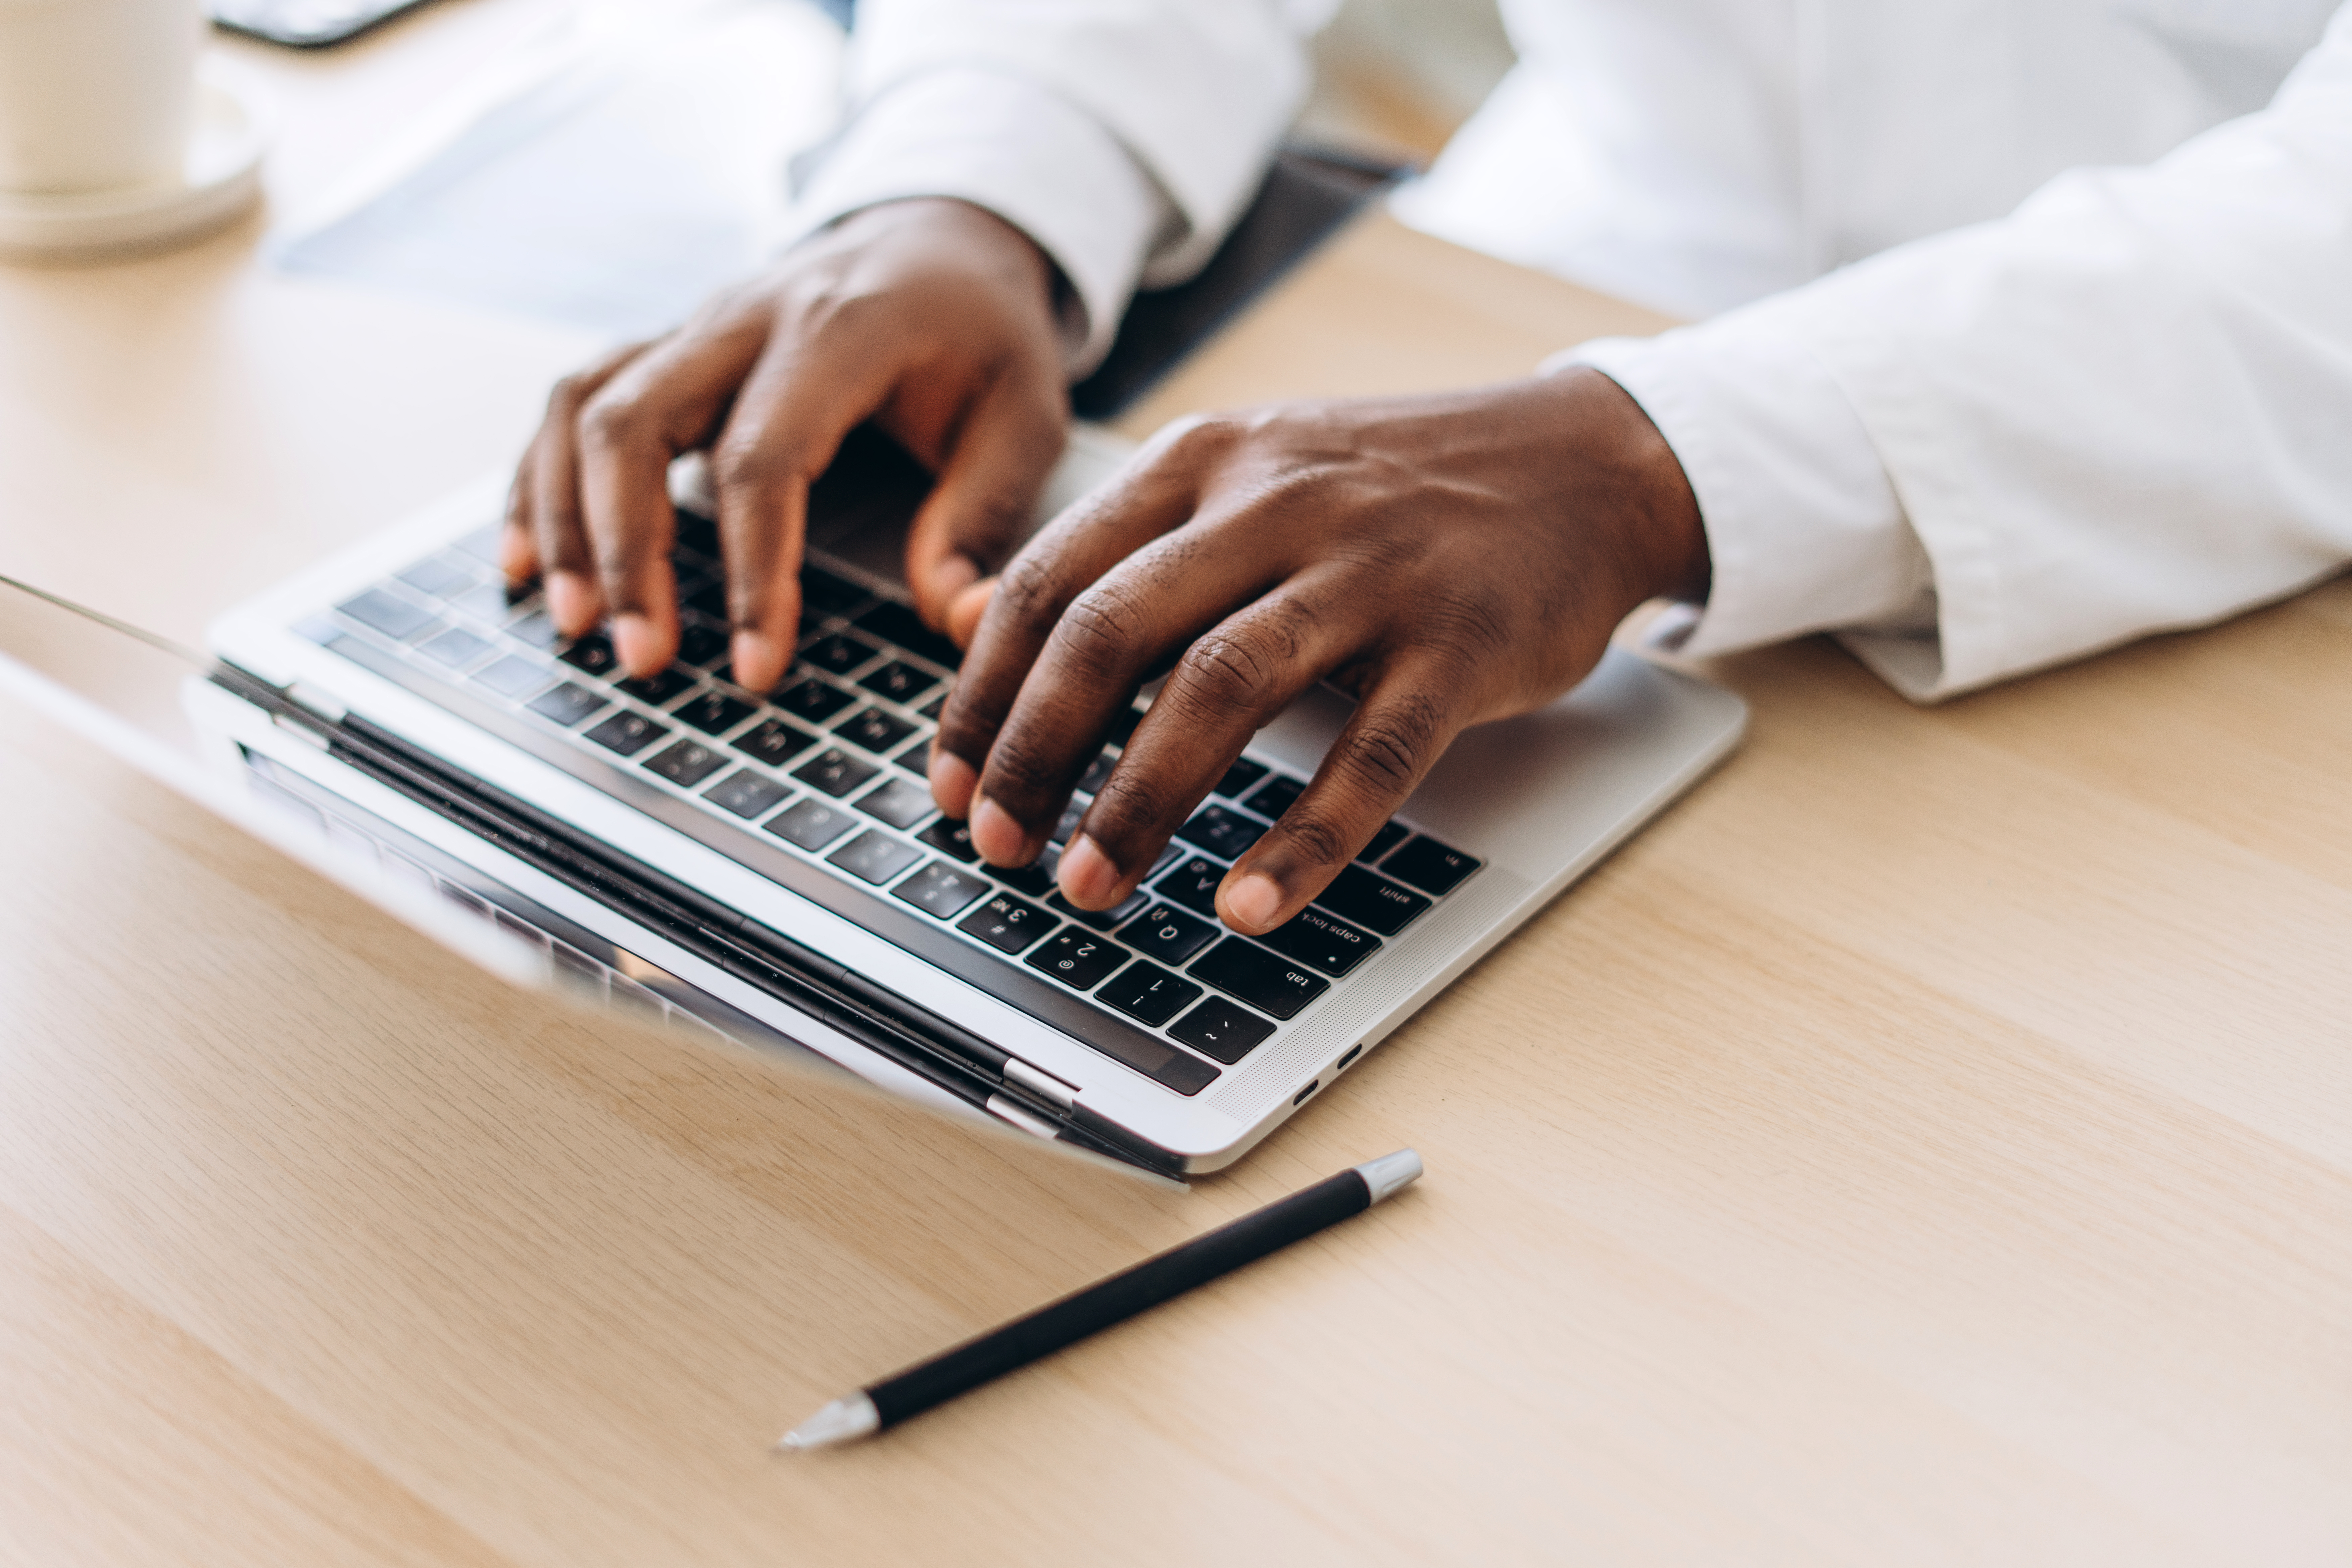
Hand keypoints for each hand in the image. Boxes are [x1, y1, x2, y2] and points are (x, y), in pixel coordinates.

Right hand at [502, 198, 1069, 689]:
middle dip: (627, 552)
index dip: (752, 572)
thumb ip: (986, 512)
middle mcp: (745, 316)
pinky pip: (575, 400)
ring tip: (576, 624)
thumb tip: (952, 616)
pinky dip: (538, 479)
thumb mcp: (1027, 411)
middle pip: (638, 424)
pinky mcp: (667, 345)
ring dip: (566, 520)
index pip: (762, 459)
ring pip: (588, 408)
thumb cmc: (984, 331)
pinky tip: (525, 562)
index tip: (757, 666)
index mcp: (840, 329)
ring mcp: (694, 325)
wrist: (943, 233)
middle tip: (644, 659)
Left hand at [928, 369, 1708, 935]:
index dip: (986, 693)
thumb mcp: (1252, 477)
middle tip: (1001, 849)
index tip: (951, 784)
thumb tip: (989, 633)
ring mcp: (1372, 571)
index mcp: (1206, 459)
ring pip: (1221, 689)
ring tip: (1091, 887)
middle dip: (1038, 753)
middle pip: (1114, 633)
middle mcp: (1276, 502)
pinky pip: (1368, 757)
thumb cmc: (1395, 492)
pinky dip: (1302, 840)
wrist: (1583, 463)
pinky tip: (1247, 903)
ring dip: (1139, 801)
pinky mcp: (1458, 645)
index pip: (1053, 578)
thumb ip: (1134, 547)